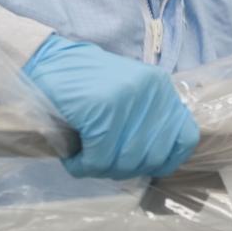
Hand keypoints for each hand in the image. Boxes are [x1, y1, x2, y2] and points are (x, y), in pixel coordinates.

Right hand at [23, 36, 198, 179]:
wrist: (46, 61)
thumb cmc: (85, 85)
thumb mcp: (128, 97)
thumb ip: (146, 121)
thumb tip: (157, 164)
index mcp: (161, 88)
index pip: (185, 138)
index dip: (166, 161)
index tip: (144, 167)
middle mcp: (151, 91)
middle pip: (153, 156)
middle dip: (125, 169)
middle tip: (102, 164)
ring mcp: (127, 98)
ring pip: (125, 160)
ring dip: (101, 169)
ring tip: (85, 160)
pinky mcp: (101, 108)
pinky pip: (99, 157)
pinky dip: (82, 165)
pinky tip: (73, 158)